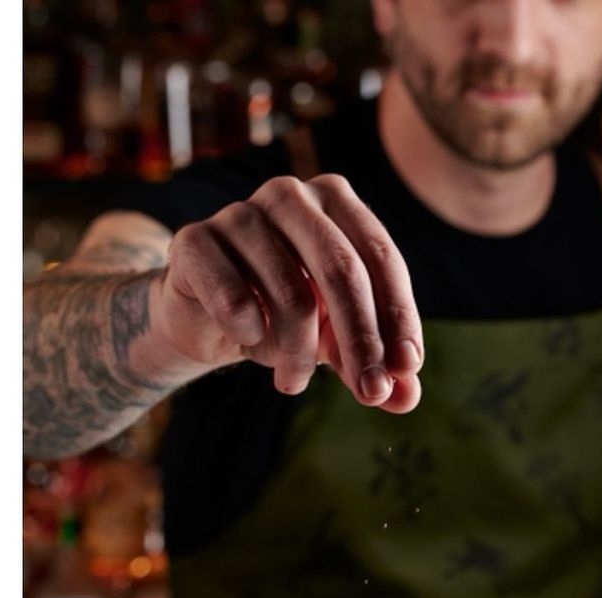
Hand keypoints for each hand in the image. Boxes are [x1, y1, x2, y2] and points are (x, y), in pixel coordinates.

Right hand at [155, 173, 422, 411]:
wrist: (206, 317)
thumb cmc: (284, 317)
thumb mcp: (338, 343)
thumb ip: (376, 365)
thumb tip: (407, 398)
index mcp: (336, 202)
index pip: (381, 258)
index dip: (398, 318)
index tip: (405, 371)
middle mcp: (290, 195)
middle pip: (342, 271)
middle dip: (362, 342)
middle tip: (370, 393)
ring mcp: (239, 213)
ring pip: (293, 295)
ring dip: (299, 355)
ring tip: (292, 383)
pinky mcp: (195, 241)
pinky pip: (235, 300)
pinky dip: (250, 336)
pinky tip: (248, 343)